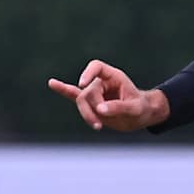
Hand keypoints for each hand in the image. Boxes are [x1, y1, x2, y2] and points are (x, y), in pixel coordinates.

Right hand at [46, 60, 168, 131]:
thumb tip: (100, 110)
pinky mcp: (91, 104)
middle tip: (101, 124)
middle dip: (91, 108)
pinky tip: (52, 83)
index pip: (97, 67)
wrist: (141, 117)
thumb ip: (118, 107)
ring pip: (81, 101)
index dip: (88, 73)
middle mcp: (102, 82)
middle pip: (87, 92)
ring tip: (98, 127)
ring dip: (86, 115)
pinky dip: (64, 90)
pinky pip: (74, 96)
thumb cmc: (141, 109)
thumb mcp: (135, 109)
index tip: (82, 84)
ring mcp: (95, 92)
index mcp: (114, 77)